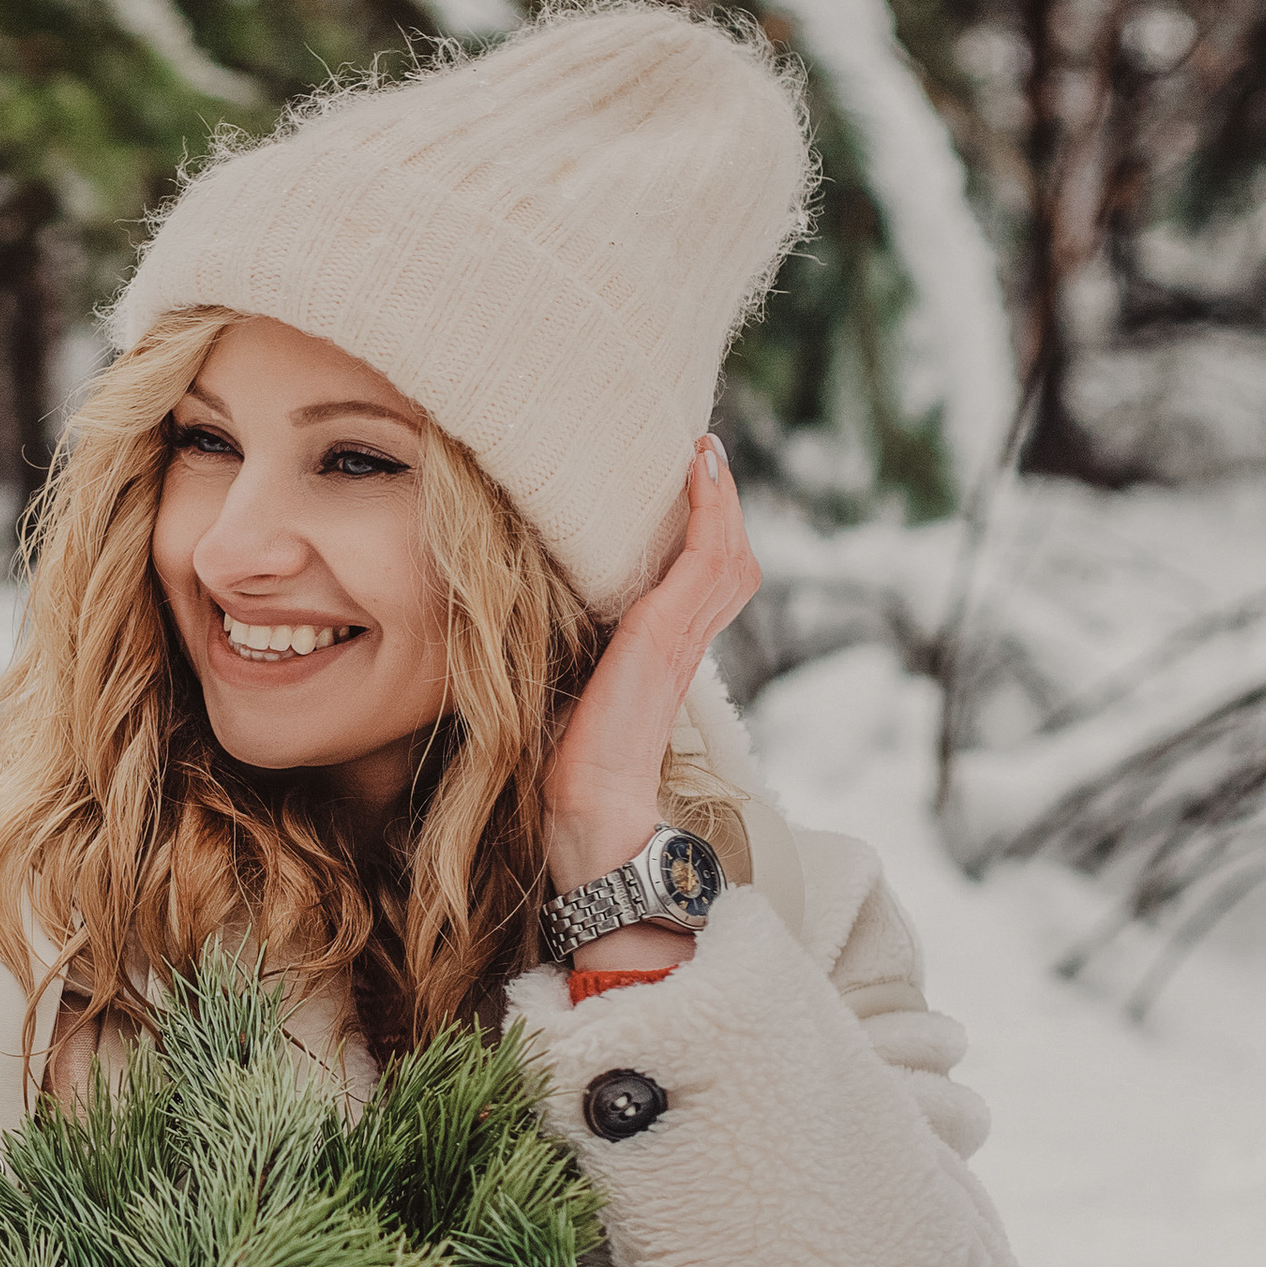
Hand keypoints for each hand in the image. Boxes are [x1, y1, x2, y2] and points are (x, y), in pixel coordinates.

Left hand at [545, 438, 758, 933]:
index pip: (704, 584)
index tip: (691, 486)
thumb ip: (575, 658)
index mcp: (665, 658)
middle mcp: (684, 644)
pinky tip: (700, 471)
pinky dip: (709, 511)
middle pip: (728, 562)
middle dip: (722, 507)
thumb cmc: (570, 766)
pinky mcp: (666, 636)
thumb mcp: (571, 691)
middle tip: (703, 454)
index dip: (707, 534)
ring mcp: (681, 639)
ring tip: (703, 453)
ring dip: (720, 499)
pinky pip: (706, 560)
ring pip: (725, 555)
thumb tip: (537, 626)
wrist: (589, 812)